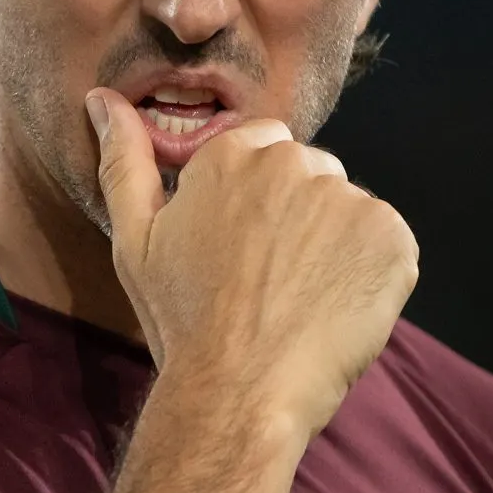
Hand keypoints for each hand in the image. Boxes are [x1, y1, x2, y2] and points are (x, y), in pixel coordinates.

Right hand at [86, 88, 418, 436]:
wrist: (240, 392)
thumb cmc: (182, 320)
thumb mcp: (135, 239)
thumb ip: (124, 160)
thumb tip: (101, 100)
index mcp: (233, 154)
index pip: (263, 148)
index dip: (255, 201)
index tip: (242, 248)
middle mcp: (294, 162)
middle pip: (309, 174)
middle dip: (297, 216)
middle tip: (270, 279)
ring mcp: (348, 198)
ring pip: (347, 210)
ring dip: (334, 245)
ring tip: (301, 300)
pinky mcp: (392, 238)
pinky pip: (387, 244)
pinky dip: (371, 273)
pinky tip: (337, 308)